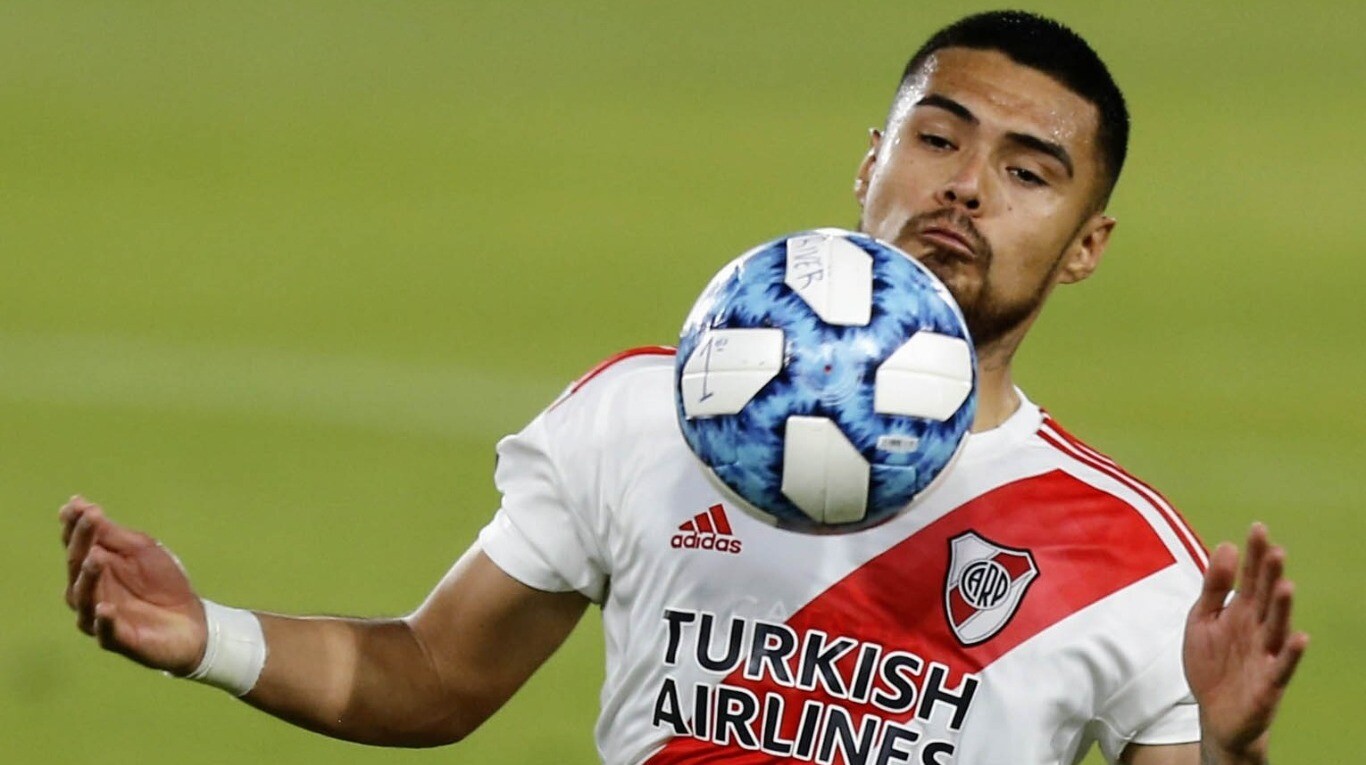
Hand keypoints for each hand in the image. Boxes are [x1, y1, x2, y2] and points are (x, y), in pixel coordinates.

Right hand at [61, 496, 207, 675]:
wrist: (191, 620)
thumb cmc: (162, 583)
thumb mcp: (141, 550)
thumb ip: (112, 532)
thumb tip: (78, 503)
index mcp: (92, 568)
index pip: (77, 544)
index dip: (75, 525)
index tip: (77, 506)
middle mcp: (88, 592)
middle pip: (77, 566)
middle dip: (82, 541)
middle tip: (90, 520)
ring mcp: (99, 617)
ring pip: (84, 598)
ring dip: (88, 577)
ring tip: (96, 557)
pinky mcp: (117, 640)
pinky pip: (105, 631)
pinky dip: (104, 620)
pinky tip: (105, 607)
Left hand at [1183, 523, 1307, 762]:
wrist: (1215, 713)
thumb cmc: (1212, 664)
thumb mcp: (1202, 619)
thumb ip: (1214, 586)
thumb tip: (1225, 545)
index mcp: (1240, 612)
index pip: (1249, 578)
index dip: (1254, 555)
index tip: (1257, 528)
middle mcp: (1257, 629)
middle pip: (1265, 598)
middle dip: (1269, 575)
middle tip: (1274, 549)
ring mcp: (1265, 654)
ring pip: (1276, 627)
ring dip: (1282, 608)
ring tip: (1285, 585)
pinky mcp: (1269, 682)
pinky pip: (1282, 666)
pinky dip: (1291, 653)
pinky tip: (1299, 636)